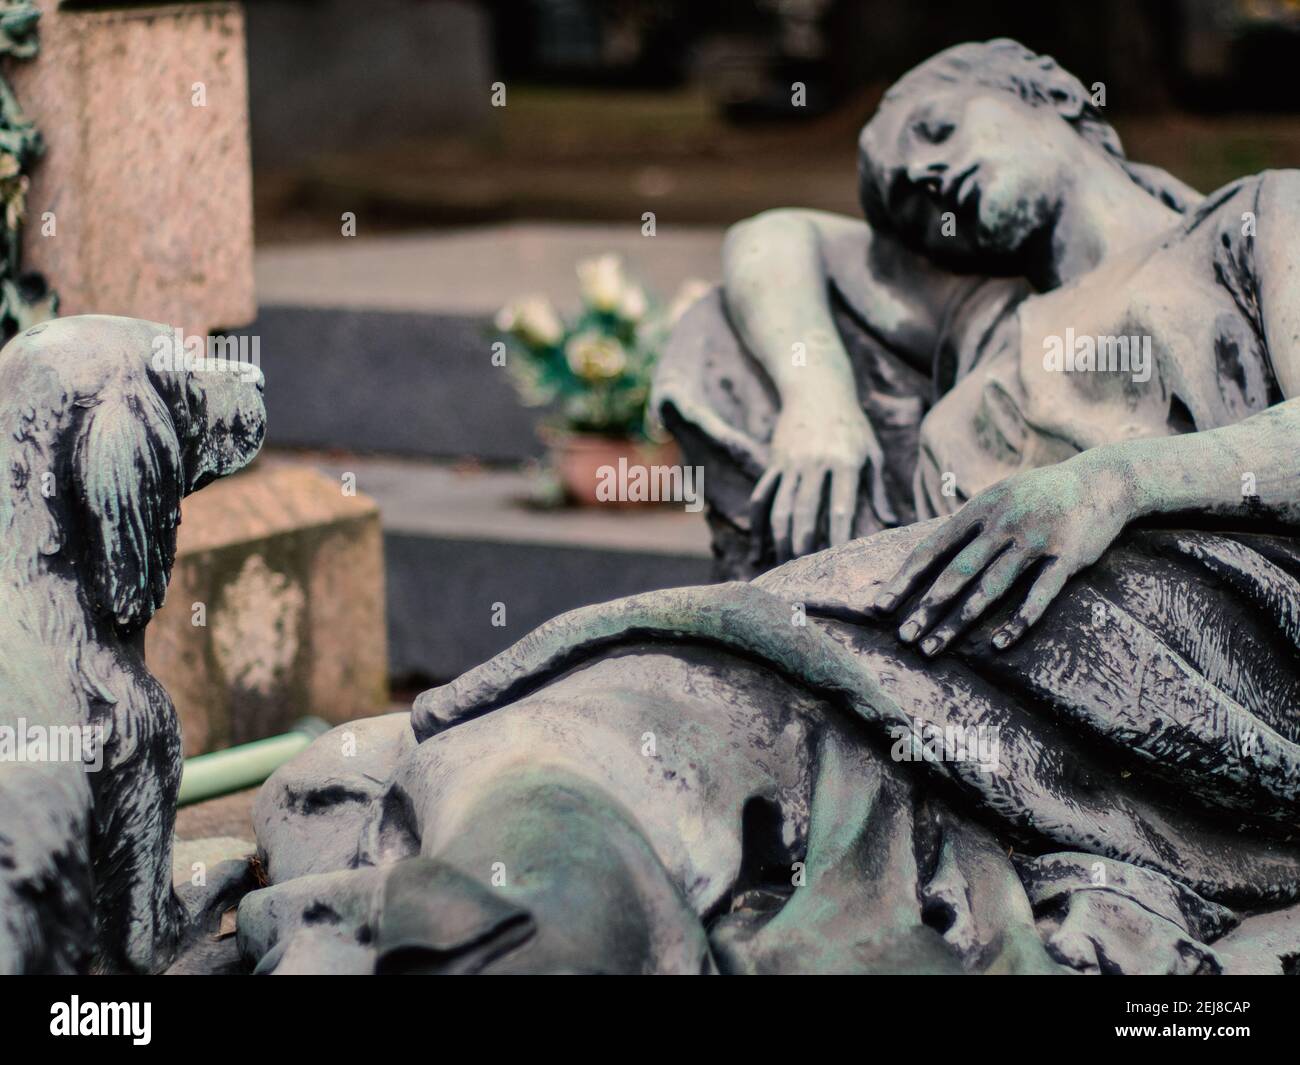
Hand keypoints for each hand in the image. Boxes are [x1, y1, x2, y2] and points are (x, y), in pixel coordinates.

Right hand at [751, 401, 894, 562]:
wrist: (816, 389)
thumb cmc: (851, 425)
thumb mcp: (872, 451)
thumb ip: (878, 489)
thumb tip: (891, 522)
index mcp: (845, 460)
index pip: (840, 505)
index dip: (838, 534)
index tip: (837, 560)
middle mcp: (815, 461)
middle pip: (805, 510)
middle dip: (803, 542)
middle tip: (803, 569)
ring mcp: (791, 462)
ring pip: (780, 506)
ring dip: (779, 538)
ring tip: (784, 563)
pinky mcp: (774, 462)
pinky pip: (761, 497)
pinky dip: (757, 525)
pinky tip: (758, 549)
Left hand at [870, 453, 1134, 653]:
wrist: (1102, 480)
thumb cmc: (1040, 495)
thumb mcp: (998, 497)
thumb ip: (967, 524)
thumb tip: (925, 553)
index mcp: (980, 509)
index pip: (932, 548)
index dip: (905, 578)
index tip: (880, 606)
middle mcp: (1003, 523)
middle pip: (956, 573)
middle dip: (925, 608)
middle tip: (903, 638)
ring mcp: (1035, 539)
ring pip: (990, 588)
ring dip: (958, 621)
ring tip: (933, 648)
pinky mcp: (1067, 557)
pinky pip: (1039, 595)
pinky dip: (1018, 622)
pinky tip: (998, 644)